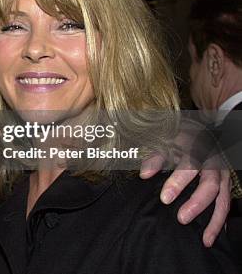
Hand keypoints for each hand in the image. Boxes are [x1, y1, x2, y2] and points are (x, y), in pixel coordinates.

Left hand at [140, 120, 229, 246]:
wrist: (200, 132)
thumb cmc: (178, 139)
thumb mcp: (165, 142)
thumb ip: (154, 158)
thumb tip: (144, 175)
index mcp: (198, 150)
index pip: (190, 166)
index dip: (178, 182)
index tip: (165, 199)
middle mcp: (214, 163)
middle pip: (210, 185)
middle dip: (197, 203)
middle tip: (181, 219)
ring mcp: (223, 175)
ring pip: (224, 199)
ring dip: (215, 221)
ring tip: (205, 240)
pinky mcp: (226, 185)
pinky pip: (226, 204)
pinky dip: (221, 221)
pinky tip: (213, 236)